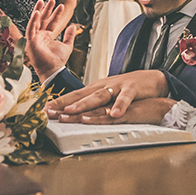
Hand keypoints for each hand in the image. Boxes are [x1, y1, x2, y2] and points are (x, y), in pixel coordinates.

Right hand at [25, 0, 78, 81]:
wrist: (53, 69)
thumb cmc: (58, 60)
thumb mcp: (67, 45)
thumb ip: (69, 35)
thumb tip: (72, 26)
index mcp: (47, 37)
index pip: (51, 22)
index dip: (56, 14)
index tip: (61, 6)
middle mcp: (40, 36)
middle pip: (43, 19)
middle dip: (47, 9)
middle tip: (51, 0)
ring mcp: (35, 38)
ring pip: (35, 22)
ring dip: (38, 11)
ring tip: (42, 1)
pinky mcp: (31, 41)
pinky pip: (30, 29)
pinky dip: (33, 20)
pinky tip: (36, 12)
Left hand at [46, 69, 168, 118]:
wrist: (153, 79)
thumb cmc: (128, 90)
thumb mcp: (108, 96)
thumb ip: (93, 105)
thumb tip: (75, 115)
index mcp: (96, 88)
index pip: (73, 95)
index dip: (58, 103)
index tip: (42, 111)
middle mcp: (104, 86)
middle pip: (81, 95)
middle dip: (64, 104)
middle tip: (50, 112)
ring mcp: (118, 87)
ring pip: (99, 97)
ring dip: (85, 104)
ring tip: (72, 112)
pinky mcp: (133, 90)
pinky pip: (125, 99)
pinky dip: (120, 106)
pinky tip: (115, 114)